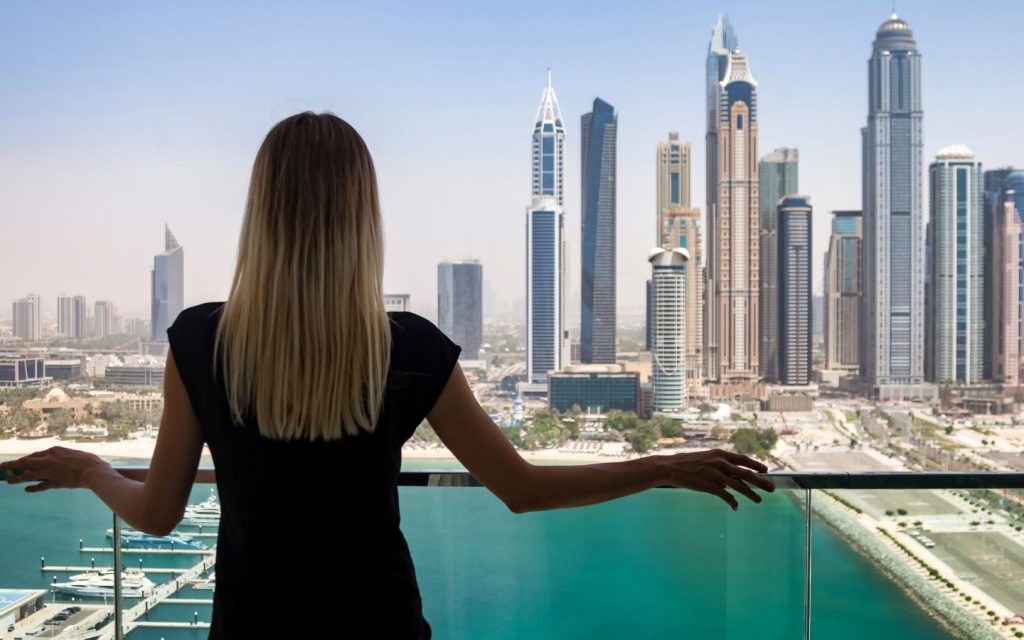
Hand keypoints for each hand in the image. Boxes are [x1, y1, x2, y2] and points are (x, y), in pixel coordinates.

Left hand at [1, 447, 107, 492]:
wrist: (93, 470)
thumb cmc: (87, 460)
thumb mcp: (71, 454)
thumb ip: (59, 457)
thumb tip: (53, 460)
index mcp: (53, 451)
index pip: (35, 455)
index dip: (26, 460)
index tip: (19, 462)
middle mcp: (48, 460)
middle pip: (26, 462)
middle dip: (12, 465)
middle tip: (2, 466)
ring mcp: (49, 472)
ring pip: (28, 474)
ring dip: (16, 478)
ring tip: (8, 481)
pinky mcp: (54, 483)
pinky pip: (40, 486)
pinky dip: (33, 488)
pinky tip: (26, 489)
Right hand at [656, 449, 774, 510]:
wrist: (671, 468)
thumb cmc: (687, 463)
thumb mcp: (706, 457)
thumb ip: (719, 463)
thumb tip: (731, 472)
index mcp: (720, 454)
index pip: (743, 459)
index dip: (756, 465)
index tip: (765, 470)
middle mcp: (720, 463)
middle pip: (746, 473)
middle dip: (760, 481)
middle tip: (772, 488)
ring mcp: (715, 474)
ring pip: (739, 486)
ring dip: (750, 494)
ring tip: (759, 500)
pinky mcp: (710, 485)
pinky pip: (726, 496)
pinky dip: (732, 502)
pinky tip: (736, 506)